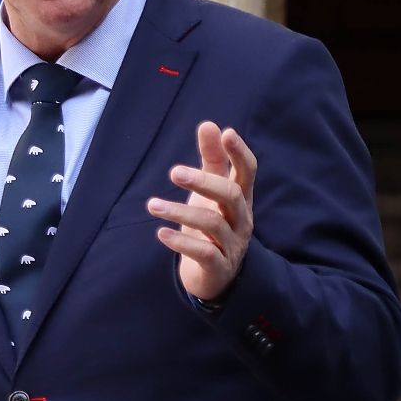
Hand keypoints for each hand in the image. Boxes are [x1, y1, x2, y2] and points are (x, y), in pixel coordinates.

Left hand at [148, 120, 256, 301]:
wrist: (214, 276)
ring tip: (152, 205)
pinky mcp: (219, 266)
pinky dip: (182, 243)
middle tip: (173, 172)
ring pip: (213, 223)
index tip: (226, 132)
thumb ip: (212, 160)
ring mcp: (232, 244)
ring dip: (180, 212)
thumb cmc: (211, 225)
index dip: (240, 152)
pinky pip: (205, 252)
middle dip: (204, 181)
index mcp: (240, 198)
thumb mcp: (210, 192)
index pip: (248, 172)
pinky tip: (160, 233)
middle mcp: (241, 219)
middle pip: (232, 195)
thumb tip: (210, 124)